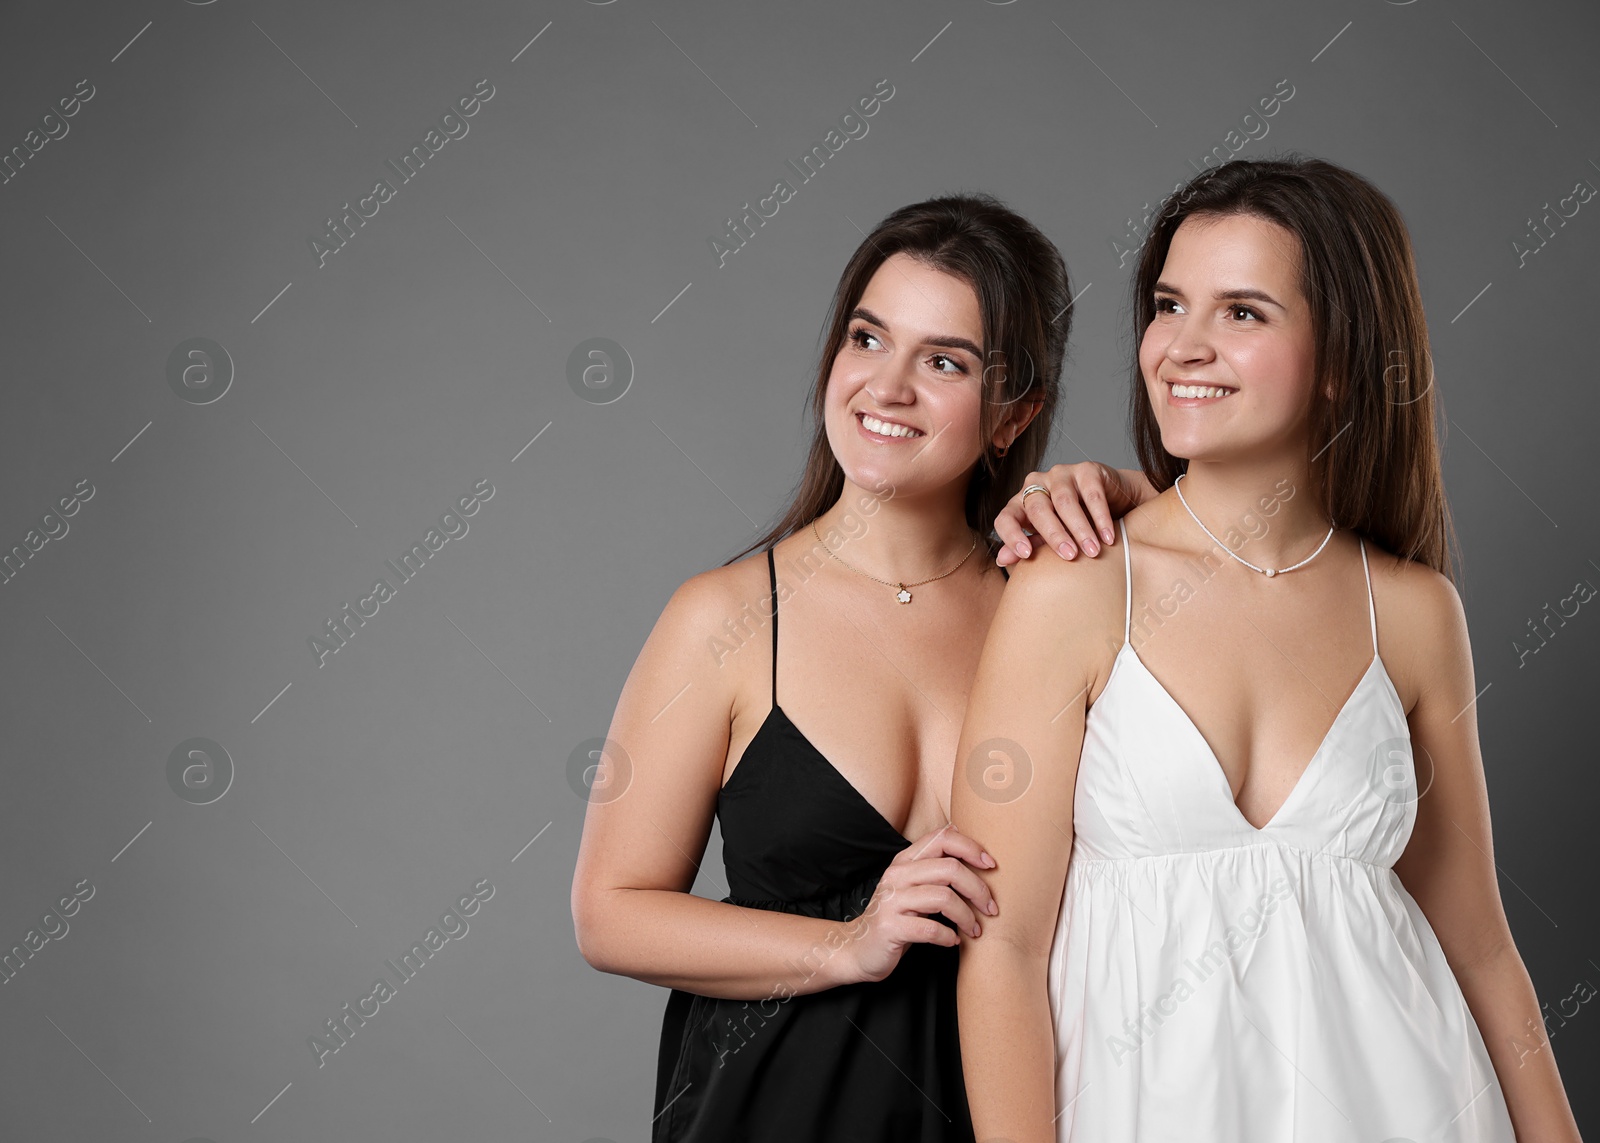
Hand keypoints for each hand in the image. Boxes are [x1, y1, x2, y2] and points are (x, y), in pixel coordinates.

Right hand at [843, 825, 998, 984]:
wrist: (858, 949)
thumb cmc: (895, 917)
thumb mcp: (912, 886)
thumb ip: (933, 865)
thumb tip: (959, 833)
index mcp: (905, 861)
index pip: (941, 838)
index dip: (971, 848)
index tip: (991, 866)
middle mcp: (897, 875)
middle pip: (950, 869)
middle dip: (979, 889)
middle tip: (991, 908)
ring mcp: (892, 901)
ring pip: (944, 898)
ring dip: (967, 917)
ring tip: (975, 930)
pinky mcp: (891, 927)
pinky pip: (931, 929)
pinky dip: (949, 937)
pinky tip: (954, 941)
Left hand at [993, 463, 1154, 565]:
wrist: (1112, 503)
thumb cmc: (1073, 524)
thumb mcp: (1049, 538)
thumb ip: (1030, 546)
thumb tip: (1002, 559)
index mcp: (1021, 503)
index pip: (1006, 517)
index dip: (1011, 535)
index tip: (1026, 555)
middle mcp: (1036, 484)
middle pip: (1038, 509)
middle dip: (1054, 535)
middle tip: (1070, 556)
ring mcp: (1060, 474)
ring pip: (1065, 502)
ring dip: (1080, 529)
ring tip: (1092, 551)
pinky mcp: (1087, 469)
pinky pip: (1092, 495)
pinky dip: (1100, 518)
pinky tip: (1108, 536)